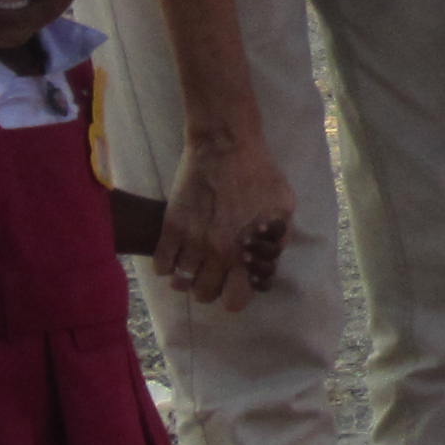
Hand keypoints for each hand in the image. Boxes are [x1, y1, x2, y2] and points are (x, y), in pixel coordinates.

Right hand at [160, 130, 294, 309]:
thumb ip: (279, 238)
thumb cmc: (259, 172)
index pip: (235, 300)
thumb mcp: (283, 207)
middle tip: (213, 270)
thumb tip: (269, 259)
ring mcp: (191, 241)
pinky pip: (161, 265)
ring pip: (181, 283)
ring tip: (193, 262)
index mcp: (245, 252)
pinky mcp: (171, 226)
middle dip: (210, 286)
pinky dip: (167, 265)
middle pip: (205, 294)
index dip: (235, 295)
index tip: (234, 283)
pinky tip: (177, 252)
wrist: (225, 144)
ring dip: (187, 277)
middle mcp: (216, 254)